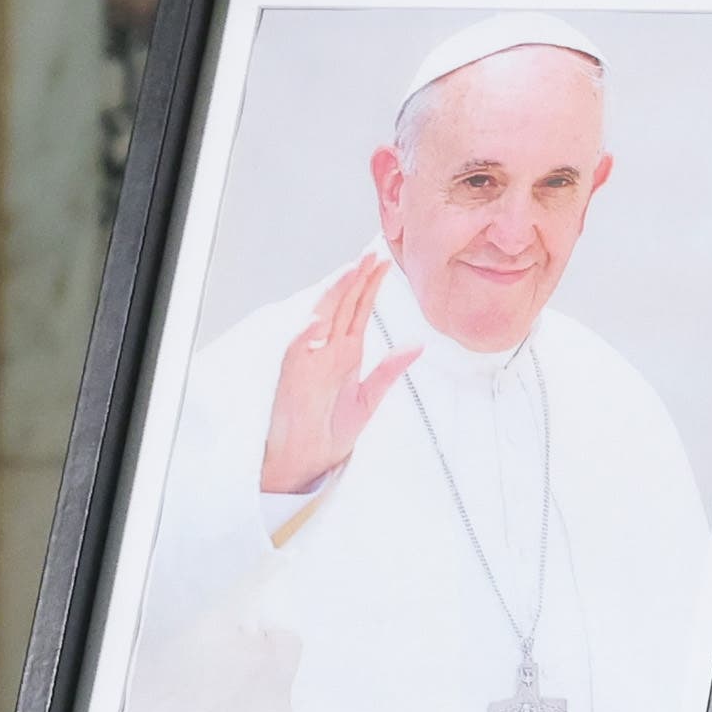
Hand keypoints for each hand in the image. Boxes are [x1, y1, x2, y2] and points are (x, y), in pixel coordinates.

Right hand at [263, 254, 417, 495]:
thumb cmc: (331, 428)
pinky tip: (318, 319)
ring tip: (350, 272)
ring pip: (321, 319)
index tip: (384, 260)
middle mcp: (327, 350)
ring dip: (334, 296)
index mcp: (346, 352)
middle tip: (371, 252)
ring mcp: (309, 361)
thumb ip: (390, 369)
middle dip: (356, 279)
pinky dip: (306, 334)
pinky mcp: (293, 378)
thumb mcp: (370, 397)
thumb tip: (417, 344)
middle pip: (343, 306)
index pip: (359, 310)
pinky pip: (297, 352)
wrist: (309, 459)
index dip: (371, 285)